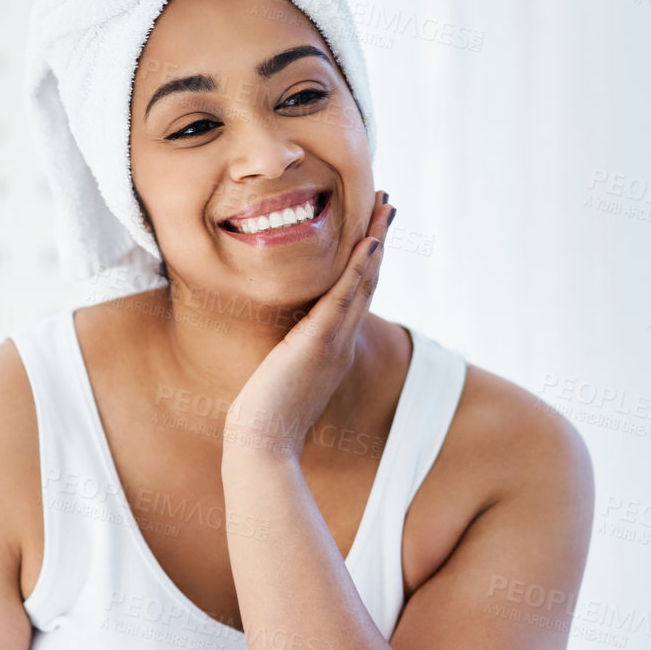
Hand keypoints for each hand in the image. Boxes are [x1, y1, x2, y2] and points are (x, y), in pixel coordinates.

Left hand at [222, 190, 396, 464]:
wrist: (262, 444)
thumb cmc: (266, 419)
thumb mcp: (283, 378)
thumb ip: (292, 359)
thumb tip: (285, 349)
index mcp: (334, 348)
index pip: (354, 295)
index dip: (367, 261)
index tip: (373, 229)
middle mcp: (341, 341)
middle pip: (367, 281)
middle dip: (378, 239)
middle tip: (388, 204)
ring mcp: (333, 342)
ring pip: (362, 282)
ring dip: (375, 241)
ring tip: (384, 207)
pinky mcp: (318, 344)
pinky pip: (342, 299)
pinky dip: (357, 270)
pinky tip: (368, 243)